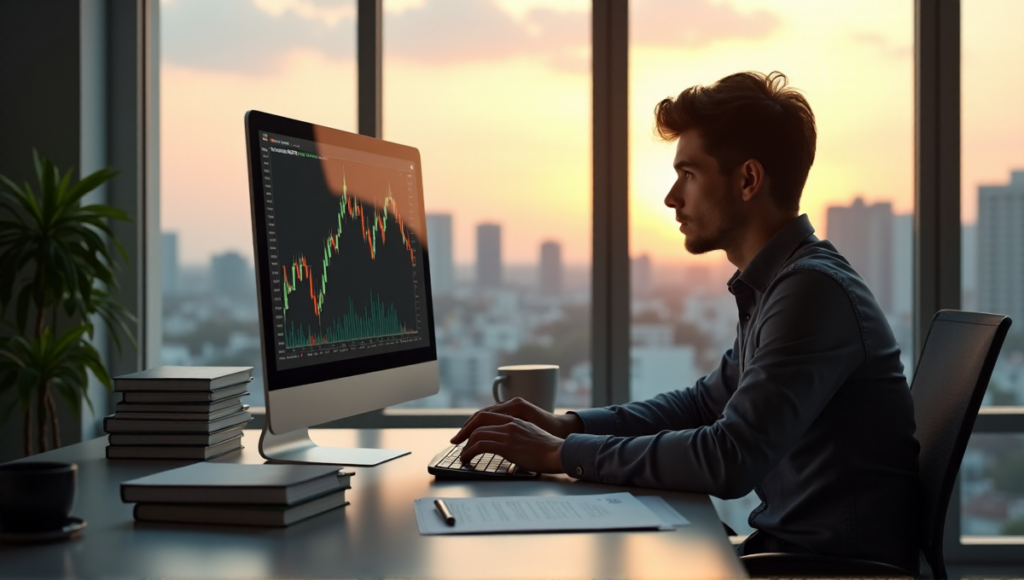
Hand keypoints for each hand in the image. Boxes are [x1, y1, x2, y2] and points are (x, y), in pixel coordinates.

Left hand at [451, 397, 582, 442]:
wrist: (559, 453)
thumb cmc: (548, 449)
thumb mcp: (530, 435)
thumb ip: (517, 435)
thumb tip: (508, 445)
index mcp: (515, 419)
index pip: (487, 415)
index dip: (473, 423)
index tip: (465, 432)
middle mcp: (509, 422)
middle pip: (478, 420)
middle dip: (464, 431)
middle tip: (456, 441)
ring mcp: (508, 432)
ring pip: (477, 433)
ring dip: (466, 444)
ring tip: (462, 454)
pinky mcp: (507, 445)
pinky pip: (481, 445)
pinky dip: (470, 451)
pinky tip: (467, 458)